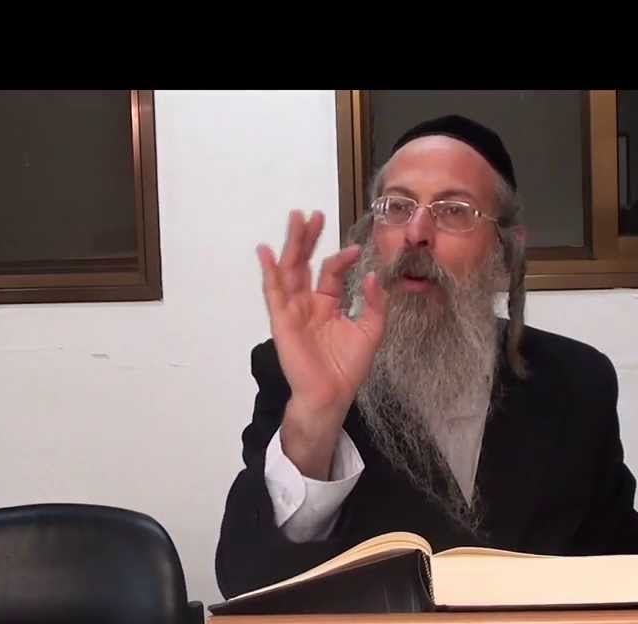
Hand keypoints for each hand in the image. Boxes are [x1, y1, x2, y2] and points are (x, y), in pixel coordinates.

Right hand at [257, 210, 386, 478]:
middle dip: (308, 238)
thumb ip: (372, 304)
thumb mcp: (370, 331)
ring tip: (295, 219)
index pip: (331, 272)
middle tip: (313, 214)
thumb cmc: (347, 368)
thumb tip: (371, 277)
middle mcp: (307, 303)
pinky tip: (265, 252)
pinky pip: (273, 293)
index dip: (342, 258)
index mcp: (326, 304)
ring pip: (289, 270)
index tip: (357, 250)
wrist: (331, 395)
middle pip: (305, 263)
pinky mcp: (282, 321)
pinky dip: (268, 271)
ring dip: (291, 244)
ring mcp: (293, 311)